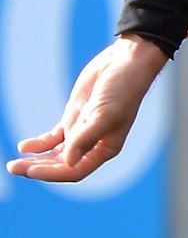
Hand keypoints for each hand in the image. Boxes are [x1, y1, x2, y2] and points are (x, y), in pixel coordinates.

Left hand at [7, 35, 166, 183]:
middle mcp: (93, 145)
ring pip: (55, 154)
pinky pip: (53, 138)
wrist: (125, 63)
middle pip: (62, 165)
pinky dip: (39, 144)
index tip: (30, 170)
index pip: (76, 171)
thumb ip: (86, 138)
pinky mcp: (74, 118)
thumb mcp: (105, 114)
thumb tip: (68, 162)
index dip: (52, 174)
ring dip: (36, 160)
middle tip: (13, 167)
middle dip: (38, 168)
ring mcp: (82, 131)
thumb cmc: (123, 89)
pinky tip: (24, 146)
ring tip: (13, 164)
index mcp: (106, 149)